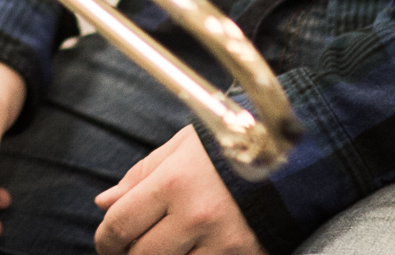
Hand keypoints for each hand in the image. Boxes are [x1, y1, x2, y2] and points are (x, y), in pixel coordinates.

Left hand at [93, 128, 258, 253]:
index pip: (121, 224)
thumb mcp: (177, 150)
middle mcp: (197, 216)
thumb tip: (104, 203)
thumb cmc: (225, 151)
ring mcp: (224, 243)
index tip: (105, 243)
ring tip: (160, 248)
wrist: (290, 162)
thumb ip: (138, 177)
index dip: (105, 240)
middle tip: (127, 250)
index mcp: (174, 183)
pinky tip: (188, 252)